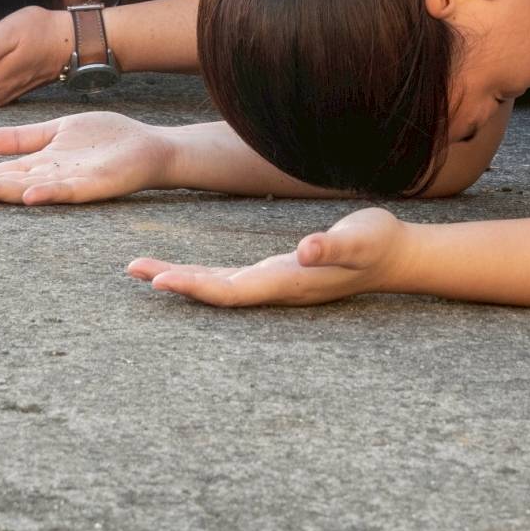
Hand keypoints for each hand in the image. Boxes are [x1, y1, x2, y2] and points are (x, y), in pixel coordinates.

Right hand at [0, 111, 176, 204]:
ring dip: (0, 192)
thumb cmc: (105, 142)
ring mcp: (69, 183)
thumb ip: (20, 138)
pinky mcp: (93, 185)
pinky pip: (67, 190)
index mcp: (38, 164)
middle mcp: (48, 178)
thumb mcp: (55, 132)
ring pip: (28, 189)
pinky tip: (29, 192)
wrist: (148, 148)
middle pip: (3, 183)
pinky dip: (47, 192)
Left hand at [129, 207, 410, 306]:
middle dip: (175, 282)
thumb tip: (305, 250)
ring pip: (219, 286)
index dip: (196, 286)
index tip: (162, 281)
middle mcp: (276, 288)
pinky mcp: (277, 275)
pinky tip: (182, 271)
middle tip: (133, 269)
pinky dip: (201, 275)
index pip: (232, 289)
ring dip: (182, 279)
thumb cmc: (377, 243)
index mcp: (289, 281)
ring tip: (144, 270)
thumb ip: (333, 246)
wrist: (396, 255)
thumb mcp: (360, 238)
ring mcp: (275, 284)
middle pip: (216, 291)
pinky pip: (230, 279)